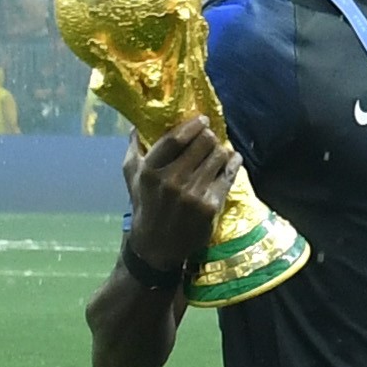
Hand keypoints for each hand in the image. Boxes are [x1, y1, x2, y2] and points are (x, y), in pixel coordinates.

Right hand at [127, 114, 236, 270]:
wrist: (156, 246)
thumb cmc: (145, 205)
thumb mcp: (132, 177)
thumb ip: (134, 149)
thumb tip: (136, 125)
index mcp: (151, 170)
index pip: (176, 138)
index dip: (193, 125)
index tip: (201, 120)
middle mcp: (172, 181)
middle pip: (203, 143)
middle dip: (209, 136)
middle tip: (210, 137)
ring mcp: (193, 194)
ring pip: (219, 156)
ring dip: (221, 150)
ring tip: (218, 151)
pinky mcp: (210, 206)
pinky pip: (228, 175)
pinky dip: (233, 163)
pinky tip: (233, 159)